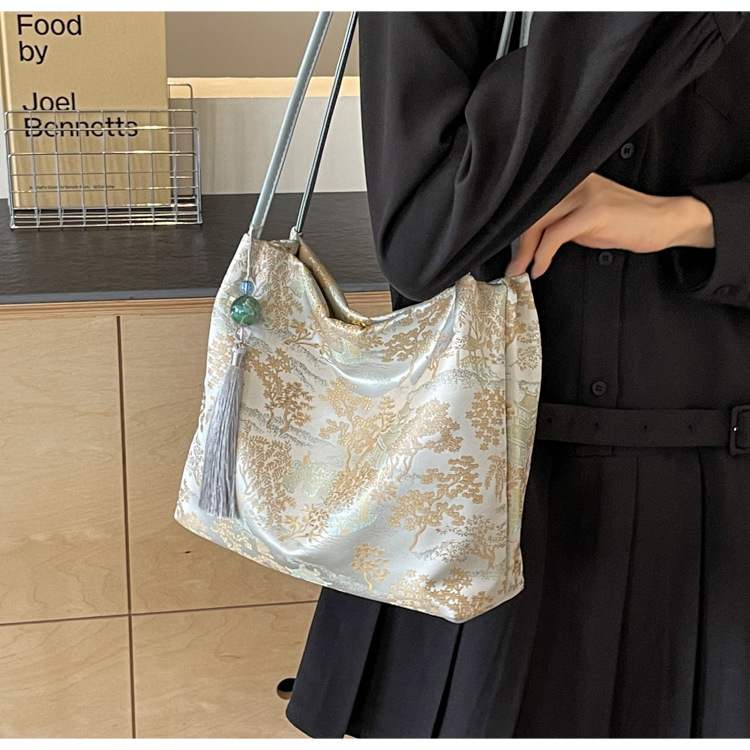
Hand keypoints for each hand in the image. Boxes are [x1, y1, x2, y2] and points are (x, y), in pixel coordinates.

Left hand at [504, 172, 714, 278]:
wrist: (662, 220)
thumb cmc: (622, 222)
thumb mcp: (582, 220)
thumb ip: (556, 222)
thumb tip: (527, 240)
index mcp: (567, 178)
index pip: (530, 199)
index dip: (513, 225)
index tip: (505, 249)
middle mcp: (574, 180)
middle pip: (530, 209)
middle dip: (516, 241)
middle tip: (512, 266)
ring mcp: (584, 193)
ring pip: (538, 220)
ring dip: (525, 250)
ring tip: (521, 270)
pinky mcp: (594, 211)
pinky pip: (556, 234)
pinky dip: (542, 254)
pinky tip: (540, 267)